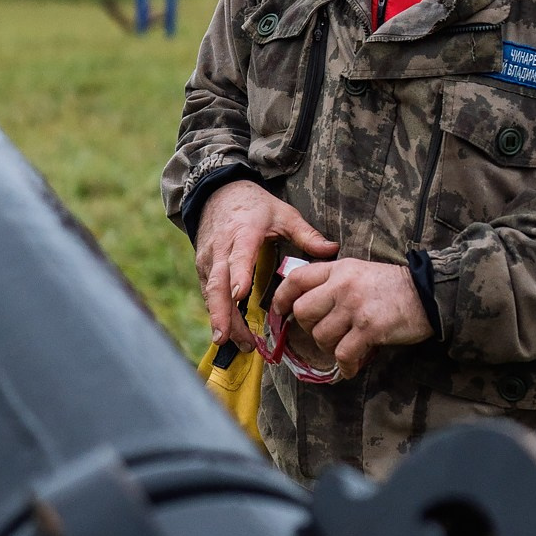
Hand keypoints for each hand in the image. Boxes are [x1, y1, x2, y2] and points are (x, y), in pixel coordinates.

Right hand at [194, 182, 335, 351]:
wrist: (218, 193)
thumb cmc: (254, 205)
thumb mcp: (283, 213)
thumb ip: (306, 234)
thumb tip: (333, 249)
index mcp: (243, 233)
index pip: (239, 256)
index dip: (239, 275)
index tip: (241, 295)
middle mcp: (221, 248)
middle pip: (218, 283)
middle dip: (221, 312)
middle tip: (228, 338)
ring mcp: (209, 259)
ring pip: (210, 292)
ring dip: (218, 318)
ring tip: (228, 342)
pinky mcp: (203, 268)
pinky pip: (208, 293)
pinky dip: (215, 312)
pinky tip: (224, 333)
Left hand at [278, 257, 430, 377]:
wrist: (428, 294)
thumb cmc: (393, 286)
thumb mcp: (360, 272)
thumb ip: (334, 282)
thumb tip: (305, 303)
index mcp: (340, 269)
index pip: (297, 279)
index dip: (282, 297)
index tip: (279, 311)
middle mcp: (343, 285)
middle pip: (303, 311)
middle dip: (307, 327)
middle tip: (322, 332)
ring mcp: (356, 307)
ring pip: (321, 335)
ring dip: (329, 347)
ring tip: (344, 345)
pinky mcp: (369, 329)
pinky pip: (344, 354)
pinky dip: (345, 365)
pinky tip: (351, 366)